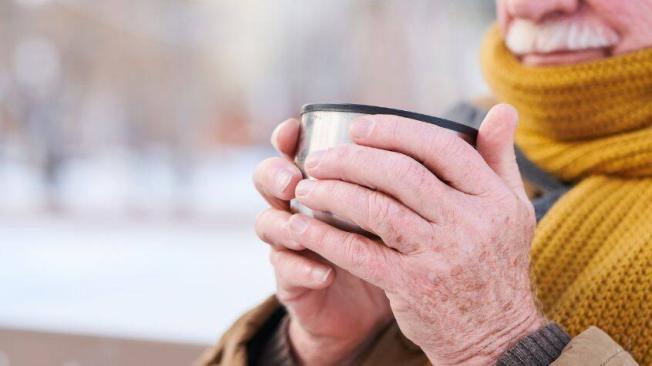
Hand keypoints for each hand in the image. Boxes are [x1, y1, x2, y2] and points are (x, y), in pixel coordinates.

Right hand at [253, 118, 392, 365]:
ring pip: (269, 223)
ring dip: (284, 223)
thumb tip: (428, 147)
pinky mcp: (291, 280)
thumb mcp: (394, 209)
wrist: (368, 307)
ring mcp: (291, 244)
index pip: (293, 148)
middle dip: (275, 174)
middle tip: (293, 180)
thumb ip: (396, 180)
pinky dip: (302, 269)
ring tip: (301, 228)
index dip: (287, 137)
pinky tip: (325, 274)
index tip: (294, 130)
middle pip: (269, 178)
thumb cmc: (385, 245)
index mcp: (322, 179)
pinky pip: (285, 270)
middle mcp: (300, 205)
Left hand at [287, 104, 543, 364]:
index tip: (358, 128)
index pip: (442, 147)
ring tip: (306, 186)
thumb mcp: (512, 209)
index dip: (395, 131)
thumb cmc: (496, 264)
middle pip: (402, 174)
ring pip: (377, 209)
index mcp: (493, 198)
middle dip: (353, 159)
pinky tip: (303, 225)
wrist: (497, 335)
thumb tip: (502, 108)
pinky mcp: (414, 287)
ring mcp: (442, 256)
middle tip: (319, 158)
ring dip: (333, 193)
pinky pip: (361, 254)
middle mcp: (470, 223)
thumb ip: (499, 159)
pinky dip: (327, 236)